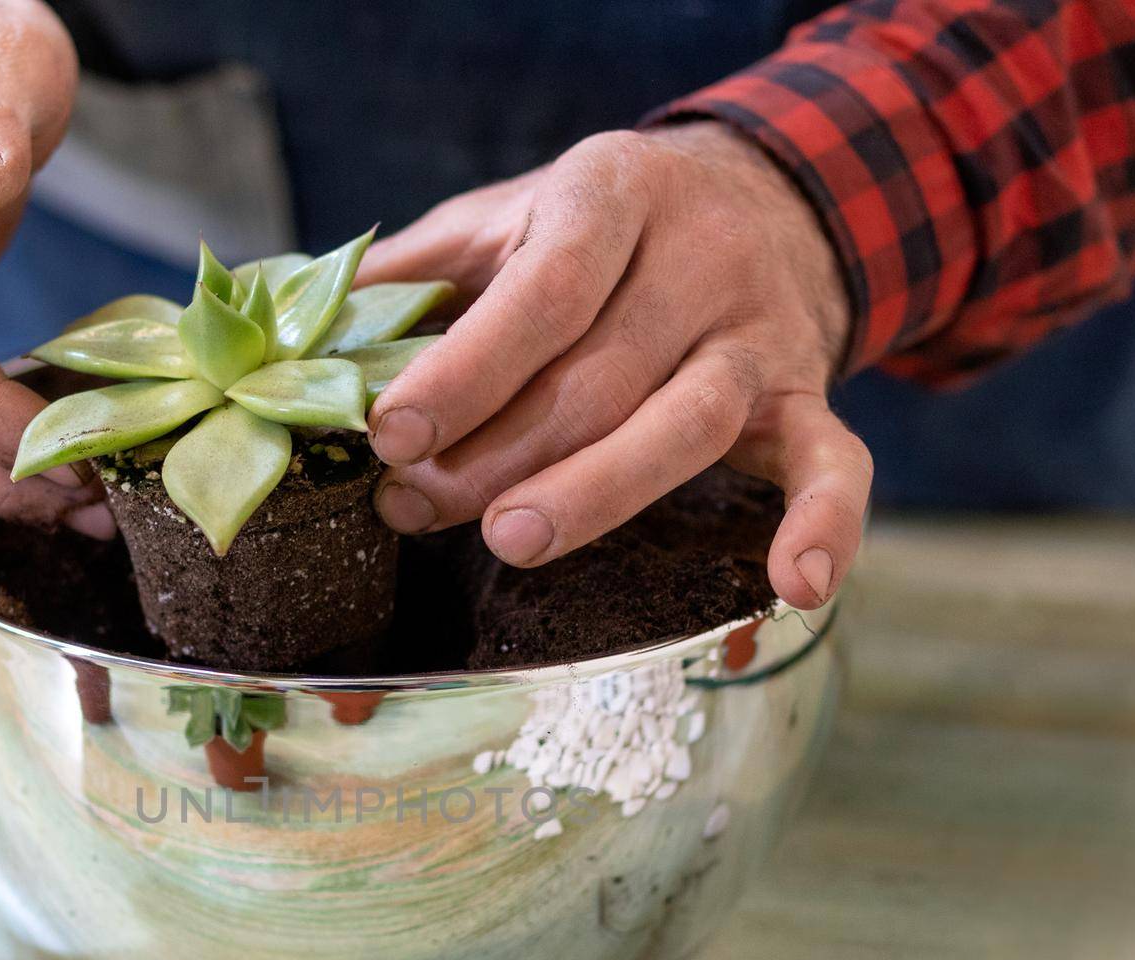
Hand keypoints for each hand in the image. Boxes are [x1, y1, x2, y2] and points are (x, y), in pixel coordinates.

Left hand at [357, 125, 870, 609]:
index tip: (390, 434)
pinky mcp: (807, 398)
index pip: (541, 291)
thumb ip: (418, 275)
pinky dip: (828, 524)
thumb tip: (298, 346)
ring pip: (686, 426)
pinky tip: (795, 590)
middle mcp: (700, 259)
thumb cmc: (597, 232)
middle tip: (416, 508)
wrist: (754, 197)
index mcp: (613, 195)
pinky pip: (836, 463)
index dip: (463, 371)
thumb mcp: (506, 217)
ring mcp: (759, 335)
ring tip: (514, 541)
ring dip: (599, 492)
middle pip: (597, 376)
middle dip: (496, 454)